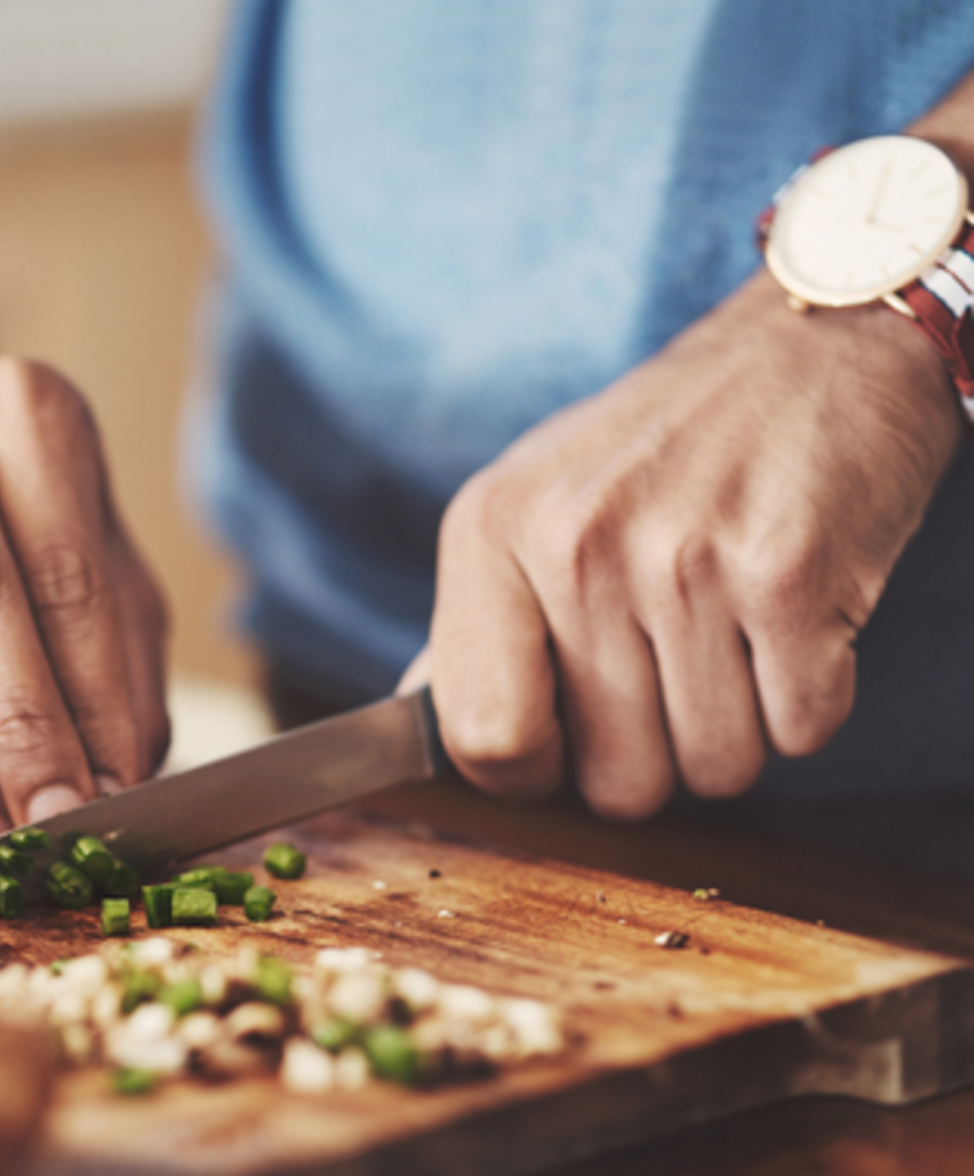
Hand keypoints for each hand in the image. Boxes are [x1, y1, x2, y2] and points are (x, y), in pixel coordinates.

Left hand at [422, 274, 960, 815]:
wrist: (813, 343)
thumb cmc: (662, 446)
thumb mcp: (531, 503)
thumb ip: (475, 622)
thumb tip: (412, 720)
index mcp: (489, 529)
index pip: (482, 739)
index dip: (533, 773)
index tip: (566, 743)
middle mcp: (574, 544)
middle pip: (616, 782)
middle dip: (656, 755)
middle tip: (676, 664)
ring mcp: (683, 559)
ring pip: (715, 769)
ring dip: (738, 728)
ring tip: (734, 629)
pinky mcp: (793, 576)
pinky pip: (800, 730)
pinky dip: (809, 699)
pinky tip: (792, 617)